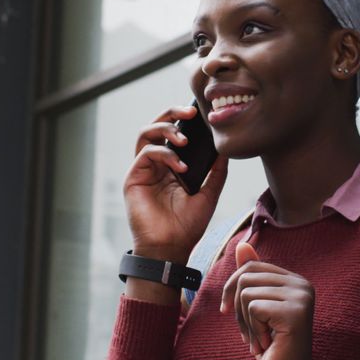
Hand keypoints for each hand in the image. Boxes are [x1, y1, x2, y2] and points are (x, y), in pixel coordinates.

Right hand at [124, 105, 228, 263]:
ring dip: (166, 129)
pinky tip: (180, 167)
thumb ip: (216, 172)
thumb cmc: (187, 226)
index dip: (184, 119)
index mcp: (171, 166)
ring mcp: (143, 170)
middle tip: (191, 111)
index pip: (174, 133)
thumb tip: (225, 150)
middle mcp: (155, 165)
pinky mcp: (133, 178)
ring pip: (145, 133)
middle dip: (172, 112)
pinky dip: (164, 154)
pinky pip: (145, 153)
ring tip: (184, 139)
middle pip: (157, 126)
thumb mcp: (209, 195)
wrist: (171, 248)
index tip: (201, 112)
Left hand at [221, 242, 328, 359]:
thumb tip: (241, 244)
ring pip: (246, 292)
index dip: (232, 288)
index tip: (229, 312)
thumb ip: (251, 277)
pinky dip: (253, 329)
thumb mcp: (255, 308)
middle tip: (249, 333)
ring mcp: (301, 297)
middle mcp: (303, 285)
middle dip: (237, 308)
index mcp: (295, 280)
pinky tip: (267, 344)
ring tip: (260, 339)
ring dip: (245, 322)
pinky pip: (252, 308)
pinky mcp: (295, 312)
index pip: (251, 266)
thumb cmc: (272, 345)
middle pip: (245, 277)